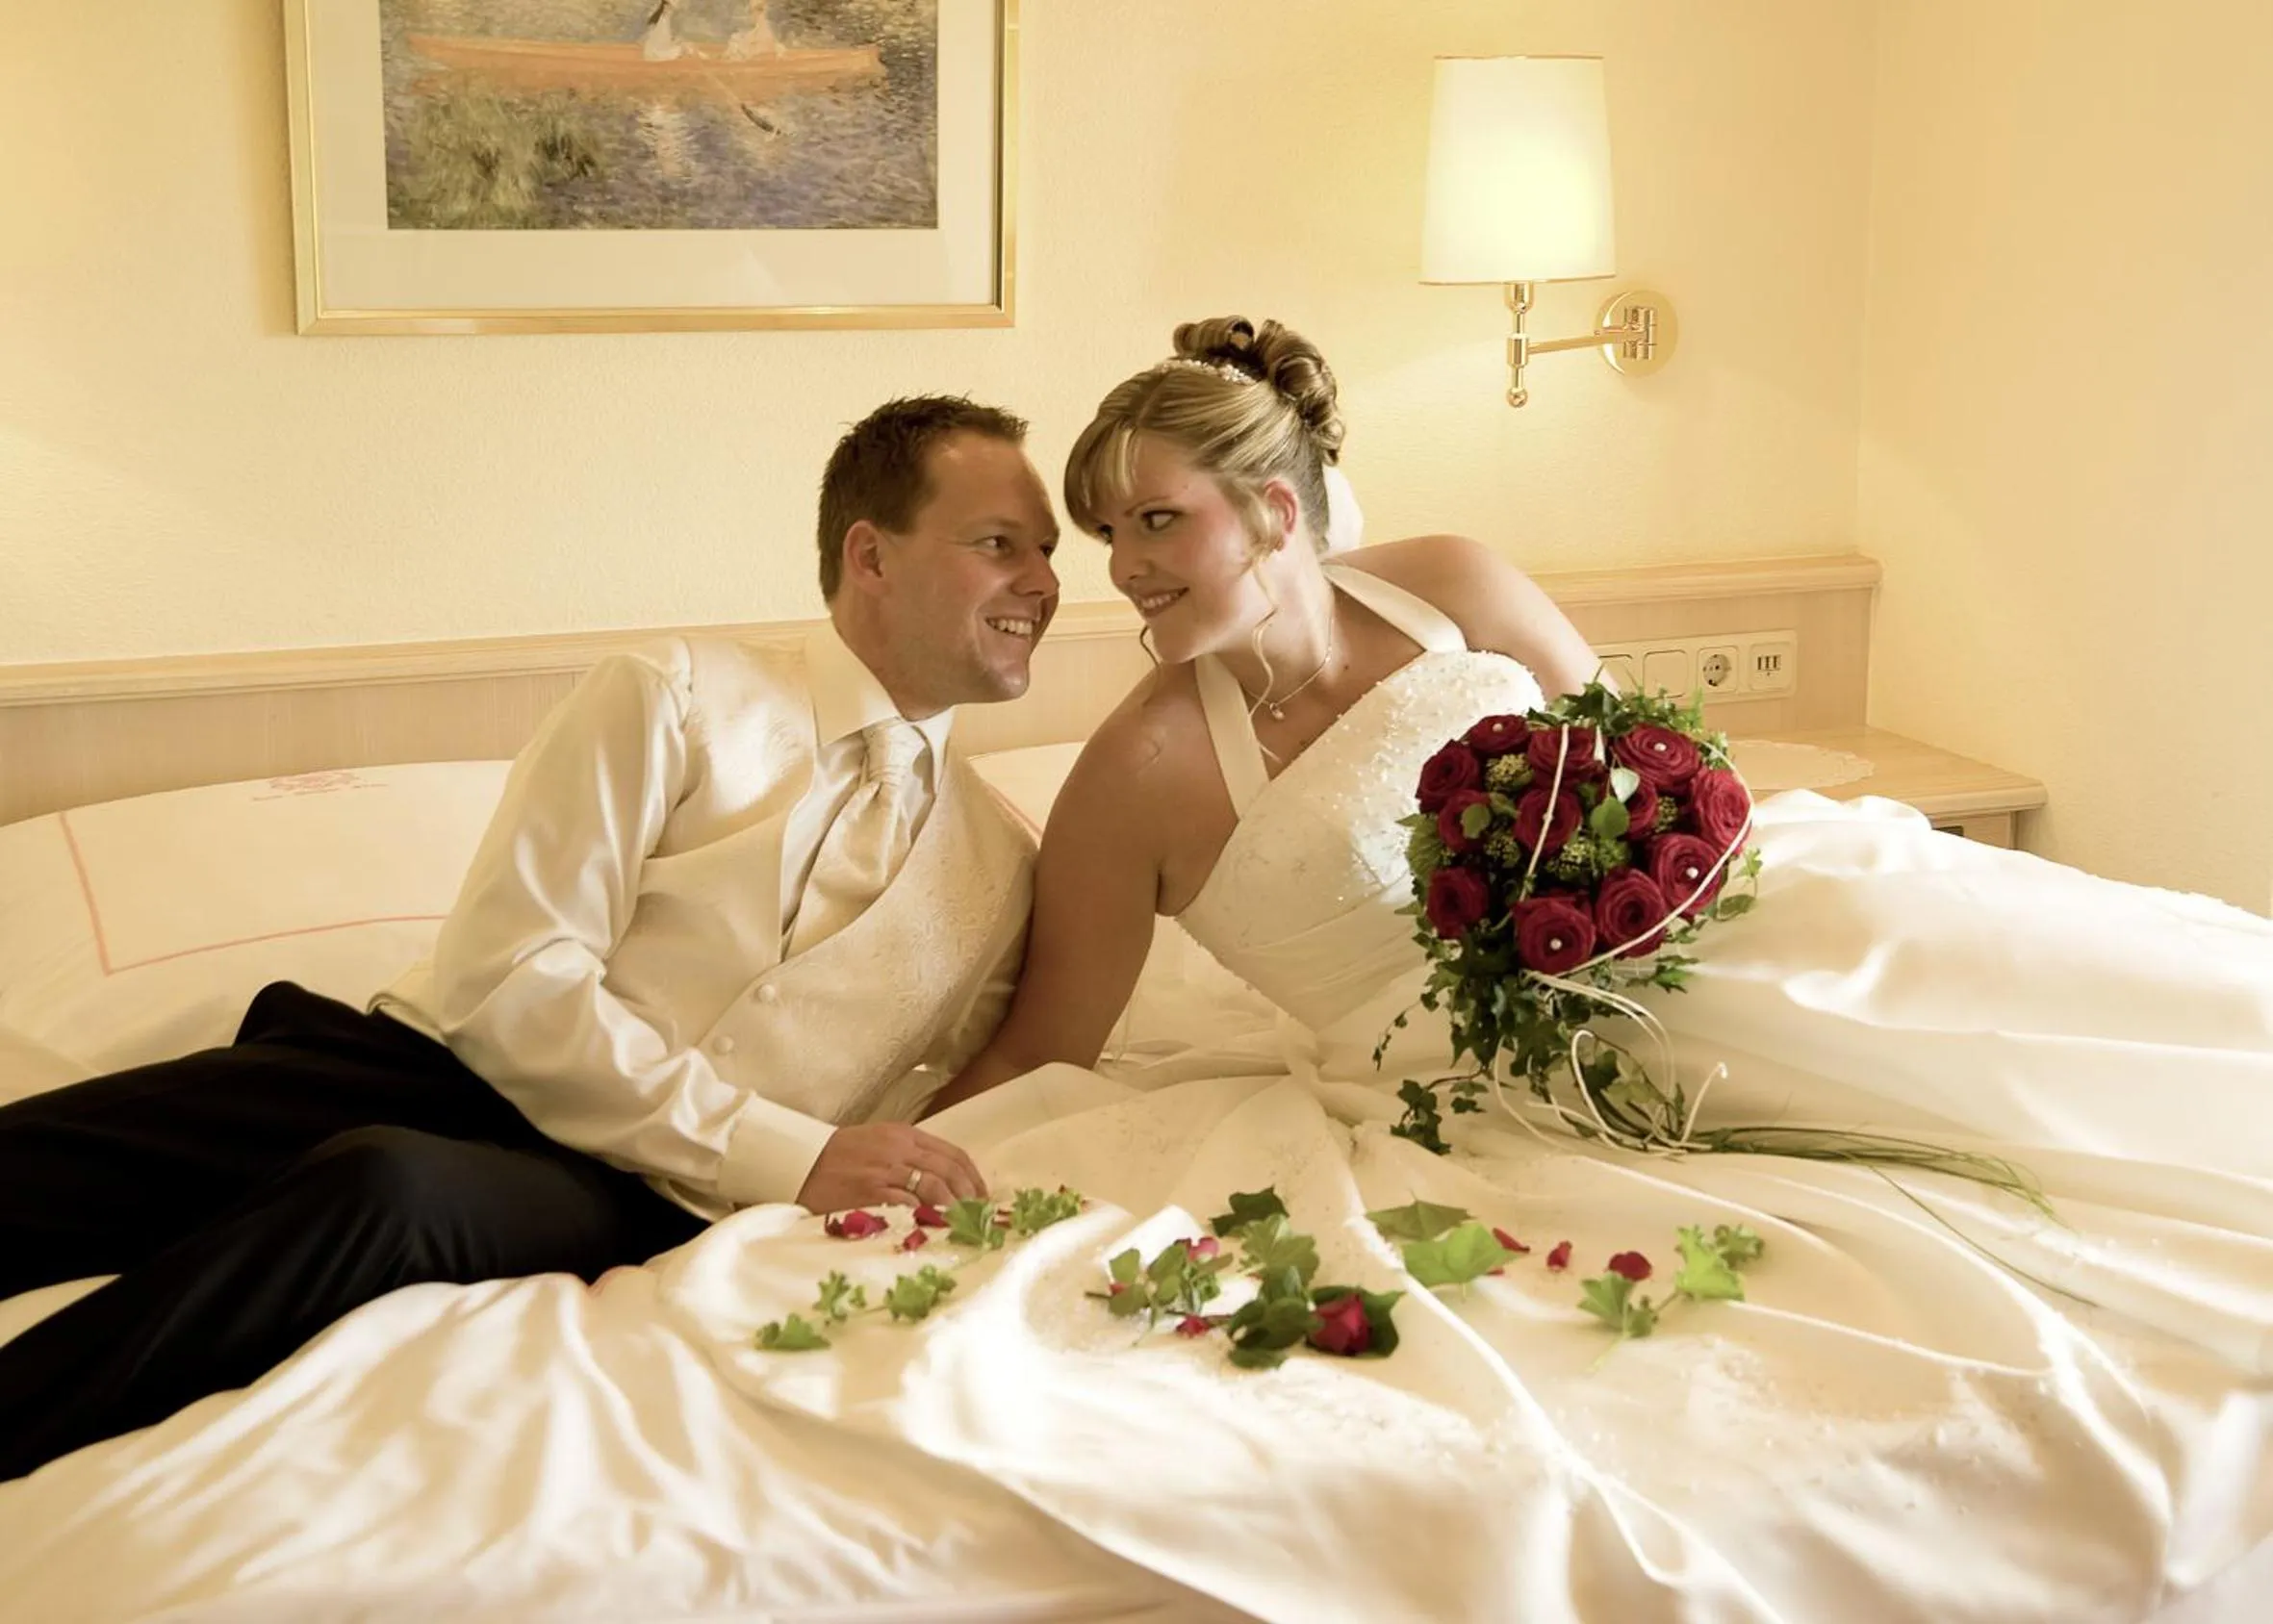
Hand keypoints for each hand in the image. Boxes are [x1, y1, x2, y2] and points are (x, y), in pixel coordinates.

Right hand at [795, 1122, 986, 1213]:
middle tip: (979, 1215)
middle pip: (949, 1170)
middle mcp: (899, 1148)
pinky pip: (908, 1203)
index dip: (973, 1176)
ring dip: (954, 1207)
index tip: (982, 1195)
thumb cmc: (840, 1156)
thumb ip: (910, 1154)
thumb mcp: (879, 1143)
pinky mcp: (872, 1190)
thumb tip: (943, 1178)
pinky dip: (927, 1215)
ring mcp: (886, 1169)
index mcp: (904, 1134)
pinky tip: (936, 1227)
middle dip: (970, 1194)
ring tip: (962, 1224)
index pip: (953, 1153)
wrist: (801, 1161)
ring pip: (935, 1186)